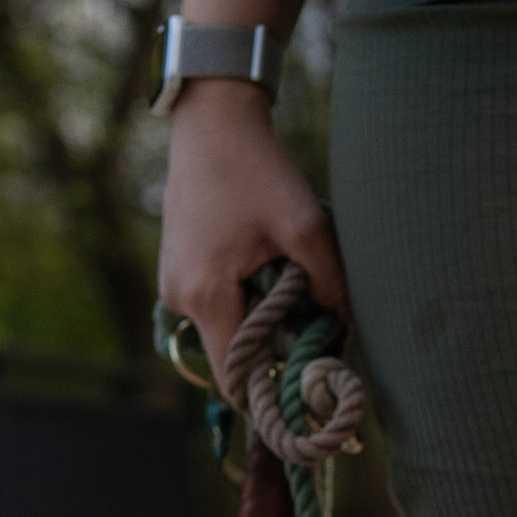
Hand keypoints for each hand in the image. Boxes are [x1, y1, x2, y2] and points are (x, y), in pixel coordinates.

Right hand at [156, 80, 347, 391]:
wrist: (211, 124)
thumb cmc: (256, 169)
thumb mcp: (304, 223)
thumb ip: (329, 281)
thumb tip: (344, 323)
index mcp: (205, 294)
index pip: (236, 378)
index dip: (272, 392)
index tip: (309, 384)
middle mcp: (179, 298)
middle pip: (230, 358)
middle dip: (271, 354)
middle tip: (311, 325)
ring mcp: (172, 285)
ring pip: (223, 333)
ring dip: (258, 323)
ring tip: (288, 284)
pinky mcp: (176, 271)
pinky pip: (213, 308)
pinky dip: (241, 303)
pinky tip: (264, 270)